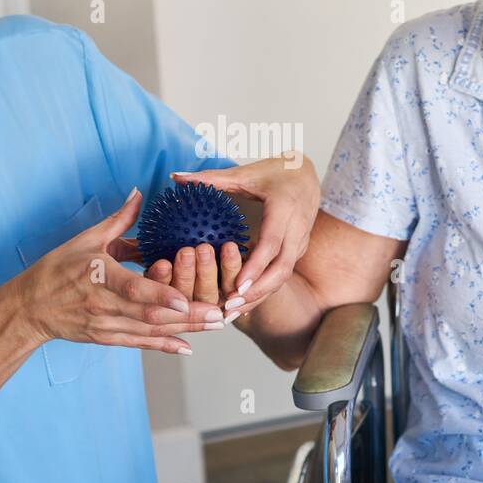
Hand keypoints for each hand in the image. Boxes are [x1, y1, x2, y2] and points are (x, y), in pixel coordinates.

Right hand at [11, 188, 225, 354]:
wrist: (29, 307)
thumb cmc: (56, 269)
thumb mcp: (85, 239)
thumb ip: (118, 220)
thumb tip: (140, 193)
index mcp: (98, 276)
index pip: (132, 290)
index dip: (160, 296)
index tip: (186, 298)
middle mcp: (103, 305)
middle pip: (150, 315)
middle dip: (188, 316)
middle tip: (220, 313)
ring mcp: (104, 325)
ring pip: (149, 331)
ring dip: (184, 330)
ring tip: (216, 325)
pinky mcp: (105, 338)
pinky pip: (139, 344)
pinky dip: (163, 346)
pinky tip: (187, 347)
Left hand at [168, 154, 319, 318]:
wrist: (307, 173)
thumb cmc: (275, 171)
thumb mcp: (245, 173)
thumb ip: (210, 178)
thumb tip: (175, 177)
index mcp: (284, 207)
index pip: (272, 243)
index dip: (255, 266)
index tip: (237, 285)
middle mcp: (297, 228)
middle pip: (281, 268)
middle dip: (257, 291)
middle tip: (229, 305)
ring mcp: (300, 241)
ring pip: (284, 276)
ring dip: (260, 296)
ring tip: (231, 311)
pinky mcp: (298, 250)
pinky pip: (283, 274)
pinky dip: (264, 290)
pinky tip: (242, 304)